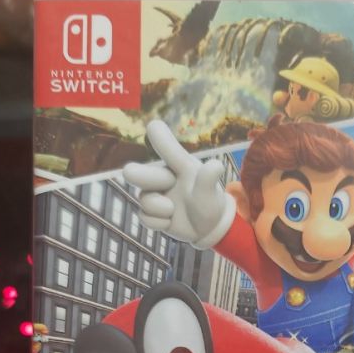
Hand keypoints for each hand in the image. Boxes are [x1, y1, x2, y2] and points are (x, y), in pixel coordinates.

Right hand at [123, 121, 234, 248]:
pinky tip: (171, 221)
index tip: (153, 126)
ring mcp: (154, 194)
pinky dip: (159, 223)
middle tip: (137, 174)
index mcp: (177, 165)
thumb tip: (216, 165)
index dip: (160, 137)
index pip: (167, 148)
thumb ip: (208, 178)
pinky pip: (145, 218)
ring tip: (174, 210)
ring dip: (161, 208)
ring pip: (144, 200)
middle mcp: (161, 176)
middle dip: (139, 176)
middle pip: (137, 173)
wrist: (208, 227)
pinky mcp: (151, 213)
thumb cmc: (210, 202)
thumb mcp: (210, 191)